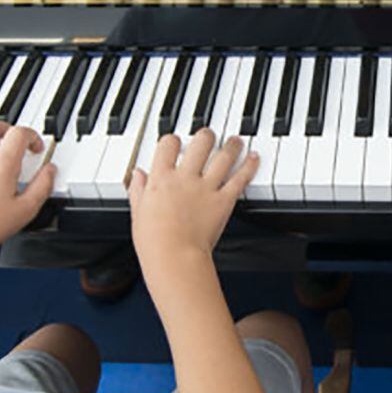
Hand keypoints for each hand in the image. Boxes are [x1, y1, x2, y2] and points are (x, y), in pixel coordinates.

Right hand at [128, 130, 257, 266]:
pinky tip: (254, 157)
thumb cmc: (154, 242)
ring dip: (232, 145)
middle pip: (200, 142)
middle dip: (206, 135)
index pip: (168, 144)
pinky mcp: (223, 201)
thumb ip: (138, 190)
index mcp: (161, 178)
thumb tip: (137, 175)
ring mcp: (206, 188)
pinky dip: (249, 165)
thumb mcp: (138, 212)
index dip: (173, 140)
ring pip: (224, 155)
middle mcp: (185, 177)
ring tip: (236, 140)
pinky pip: (240, 178)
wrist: (174, 257)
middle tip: (209, 135)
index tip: (176, 142)